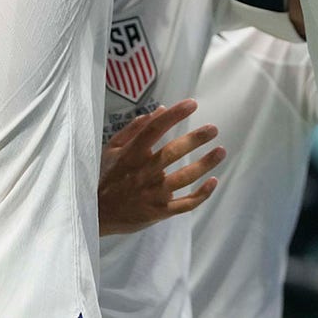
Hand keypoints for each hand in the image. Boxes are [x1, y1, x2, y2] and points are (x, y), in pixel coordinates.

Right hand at [99, 99, 226, 235]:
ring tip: (220, 151)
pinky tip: (213, 181)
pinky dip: (201, 194)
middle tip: (213, 129)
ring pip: (183, 178)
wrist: (97, 214)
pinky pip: (185, 204)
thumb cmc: (105, 177)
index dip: (174, 115)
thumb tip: (159, 110)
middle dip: (195, 139)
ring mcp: (152, 194)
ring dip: (204, 164)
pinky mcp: (159, 212)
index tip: (192, 104)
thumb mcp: (111, 149)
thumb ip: (134, 129)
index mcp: (131, 155)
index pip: (154, 130)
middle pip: (172, 152)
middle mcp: (143, 173)